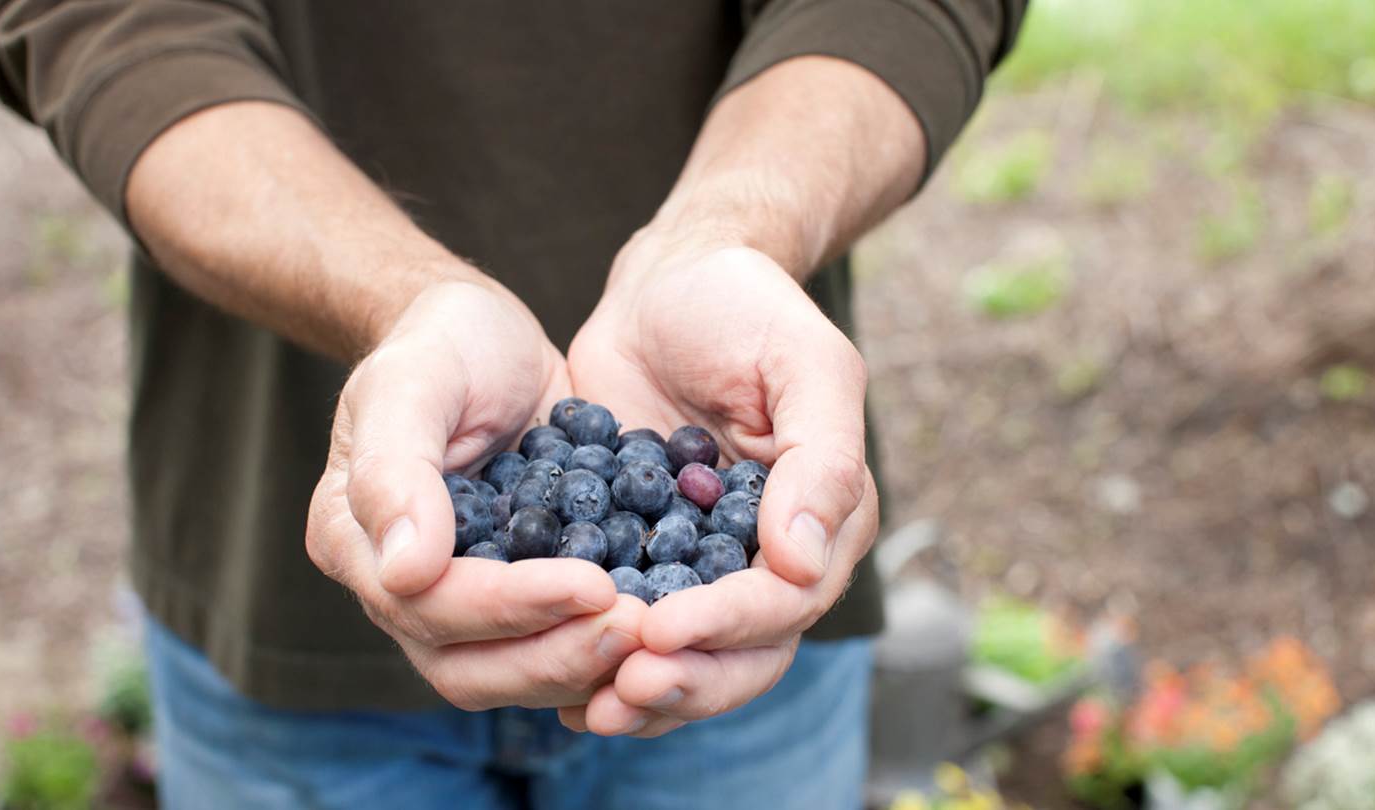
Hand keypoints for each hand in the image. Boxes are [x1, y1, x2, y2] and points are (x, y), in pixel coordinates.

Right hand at [306, 278, 644, 709]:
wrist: (485, 336)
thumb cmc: (438, 343)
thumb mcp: (410, 381)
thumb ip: (396, 469)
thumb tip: (407, 573)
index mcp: (354, 543)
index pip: (431, 606)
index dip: (511, 607)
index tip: (594, 585)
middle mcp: (402, 589)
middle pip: (469, 668)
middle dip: (556, 655)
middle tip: (639, 627)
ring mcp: (462, 601)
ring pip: (515, 671)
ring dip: (585, 661)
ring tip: (658, 629)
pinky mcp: (519, 595)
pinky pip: (556, 640)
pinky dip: (603, 642)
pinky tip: (665, 623)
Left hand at [561, 236, 878, 735]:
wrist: (668, 282)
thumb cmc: (746, 308)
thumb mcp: (804, 363)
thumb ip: (820, 459)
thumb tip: (803, 563)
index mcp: (824, 519)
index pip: (785, 599)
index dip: (728, 625)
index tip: (662, 631)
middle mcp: (770, 557)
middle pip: (741, 652)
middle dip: (685, 679)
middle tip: (618, 690)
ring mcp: (703, 563)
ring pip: (686, 654)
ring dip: (639, 688)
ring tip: (584, 705)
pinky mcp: (640, 555)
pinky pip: (626, 621)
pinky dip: (595, 653)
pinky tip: (549, 675)